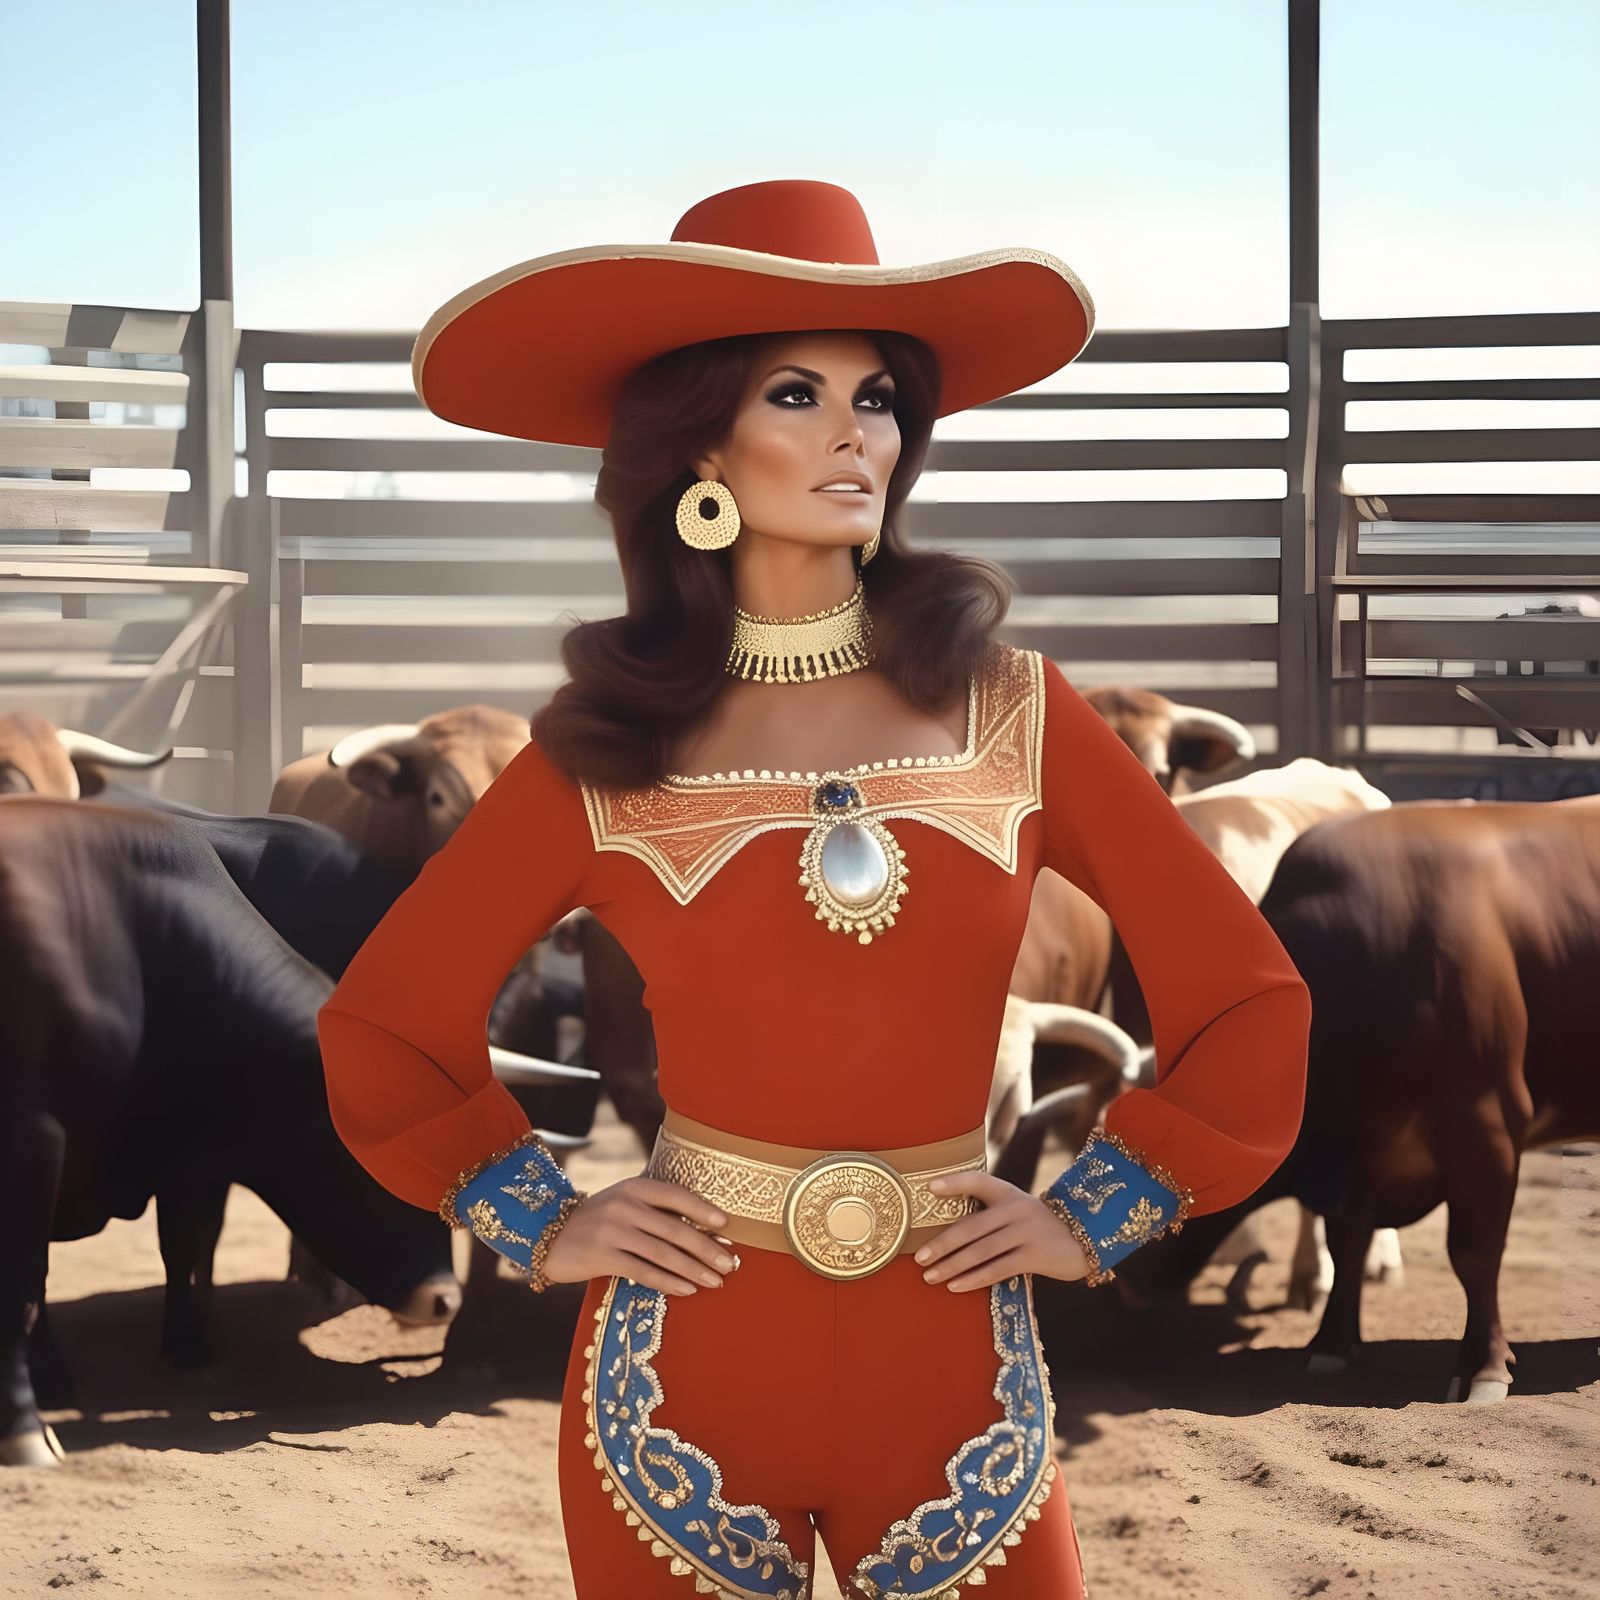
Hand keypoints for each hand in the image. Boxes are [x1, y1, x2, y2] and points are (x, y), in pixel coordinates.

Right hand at [541, 1175, 740, 1295]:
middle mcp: (624, 1205)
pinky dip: (669, 1282)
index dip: (702, 1208)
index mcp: (634, 1186)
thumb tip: (703, 1230)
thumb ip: (654, 1210)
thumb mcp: (623, 1203)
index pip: (675, 1194)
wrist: (548, 1235)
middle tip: (730, 1263)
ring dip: (693, 1269)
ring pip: (662, 1253)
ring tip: (715, 1281)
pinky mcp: (602, 1257)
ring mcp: (612, 1231)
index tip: (726, 1224)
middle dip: (706, 1248)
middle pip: (674, 1228)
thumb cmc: (598, 1220)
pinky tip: (688, 1290)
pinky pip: (643, 1272)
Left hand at [914, 1171, 1089, 1291]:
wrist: (1086, 1240)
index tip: (929, 1187)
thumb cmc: (1041, 1227)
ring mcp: (1026, 1231)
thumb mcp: (1019, 1210)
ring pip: (981, 1251)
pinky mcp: (1035, 1255)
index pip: (978, 1180)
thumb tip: (950, 1235)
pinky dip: (974, 1279)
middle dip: (942, 1244)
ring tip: (931, 1276)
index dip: (954, 1182)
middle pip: (971, 1226)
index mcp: (1009, 1193)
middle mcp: (1016, 1208)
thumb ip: (992, 1214)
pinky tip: (956, 1286)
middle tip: (919, 1257)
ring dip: (952, 1266)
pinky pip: (998, 1269)